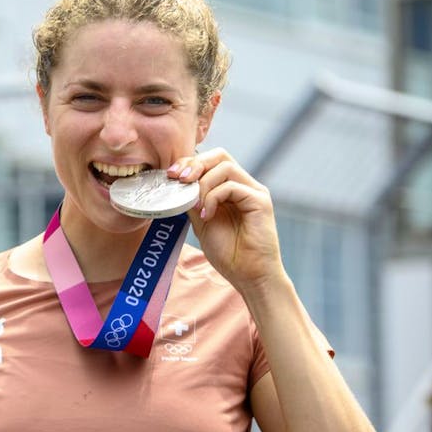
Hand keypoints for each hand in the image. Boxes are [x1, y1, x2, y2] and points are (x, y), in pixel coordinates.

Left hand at [168, 147, 284, 294]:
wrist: (249, 276)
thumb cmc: (229, 253)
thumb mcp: (201, 222)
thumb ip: (192, 201)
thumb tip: (176, 183)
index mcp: (230, 188)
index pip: (211, 161)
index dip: (190, 162)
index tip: (171, 175)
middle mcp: (244, 185)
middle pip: (220, 155)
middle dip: (195, 163)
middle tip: (179, 179)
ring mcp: (254, 191)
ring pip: (225, 167)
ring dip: (203, 183)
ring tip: (195, 205)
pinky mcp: (260, 201)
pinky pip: (232, 186)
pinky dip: (213, 197)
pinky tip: (207, 215)